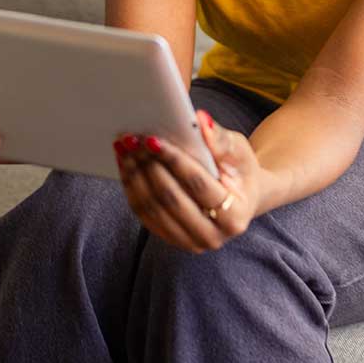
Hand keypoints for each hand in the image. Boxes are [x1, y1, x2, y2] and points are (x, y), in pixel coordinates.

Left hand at [114, 108, 264, 252]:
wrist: (240, 196)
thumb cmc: (240, 170)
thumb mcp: (238, 151)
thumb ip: (220, 139)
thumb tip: (199, 120)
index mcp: (235, 218)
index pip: (198, 186)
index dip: (175, 161)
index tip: (153, 139)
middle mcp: (212, 237)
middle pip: (171, 200)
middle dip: (148, 166)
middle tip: (132, 140)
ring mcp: (189, 242)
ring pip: (152, 208)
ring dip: (134, 176)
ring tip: (124, 148)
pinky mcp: (171, 238)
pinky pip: (144, 214)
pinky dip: (131, 187)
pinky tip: (124, 164)